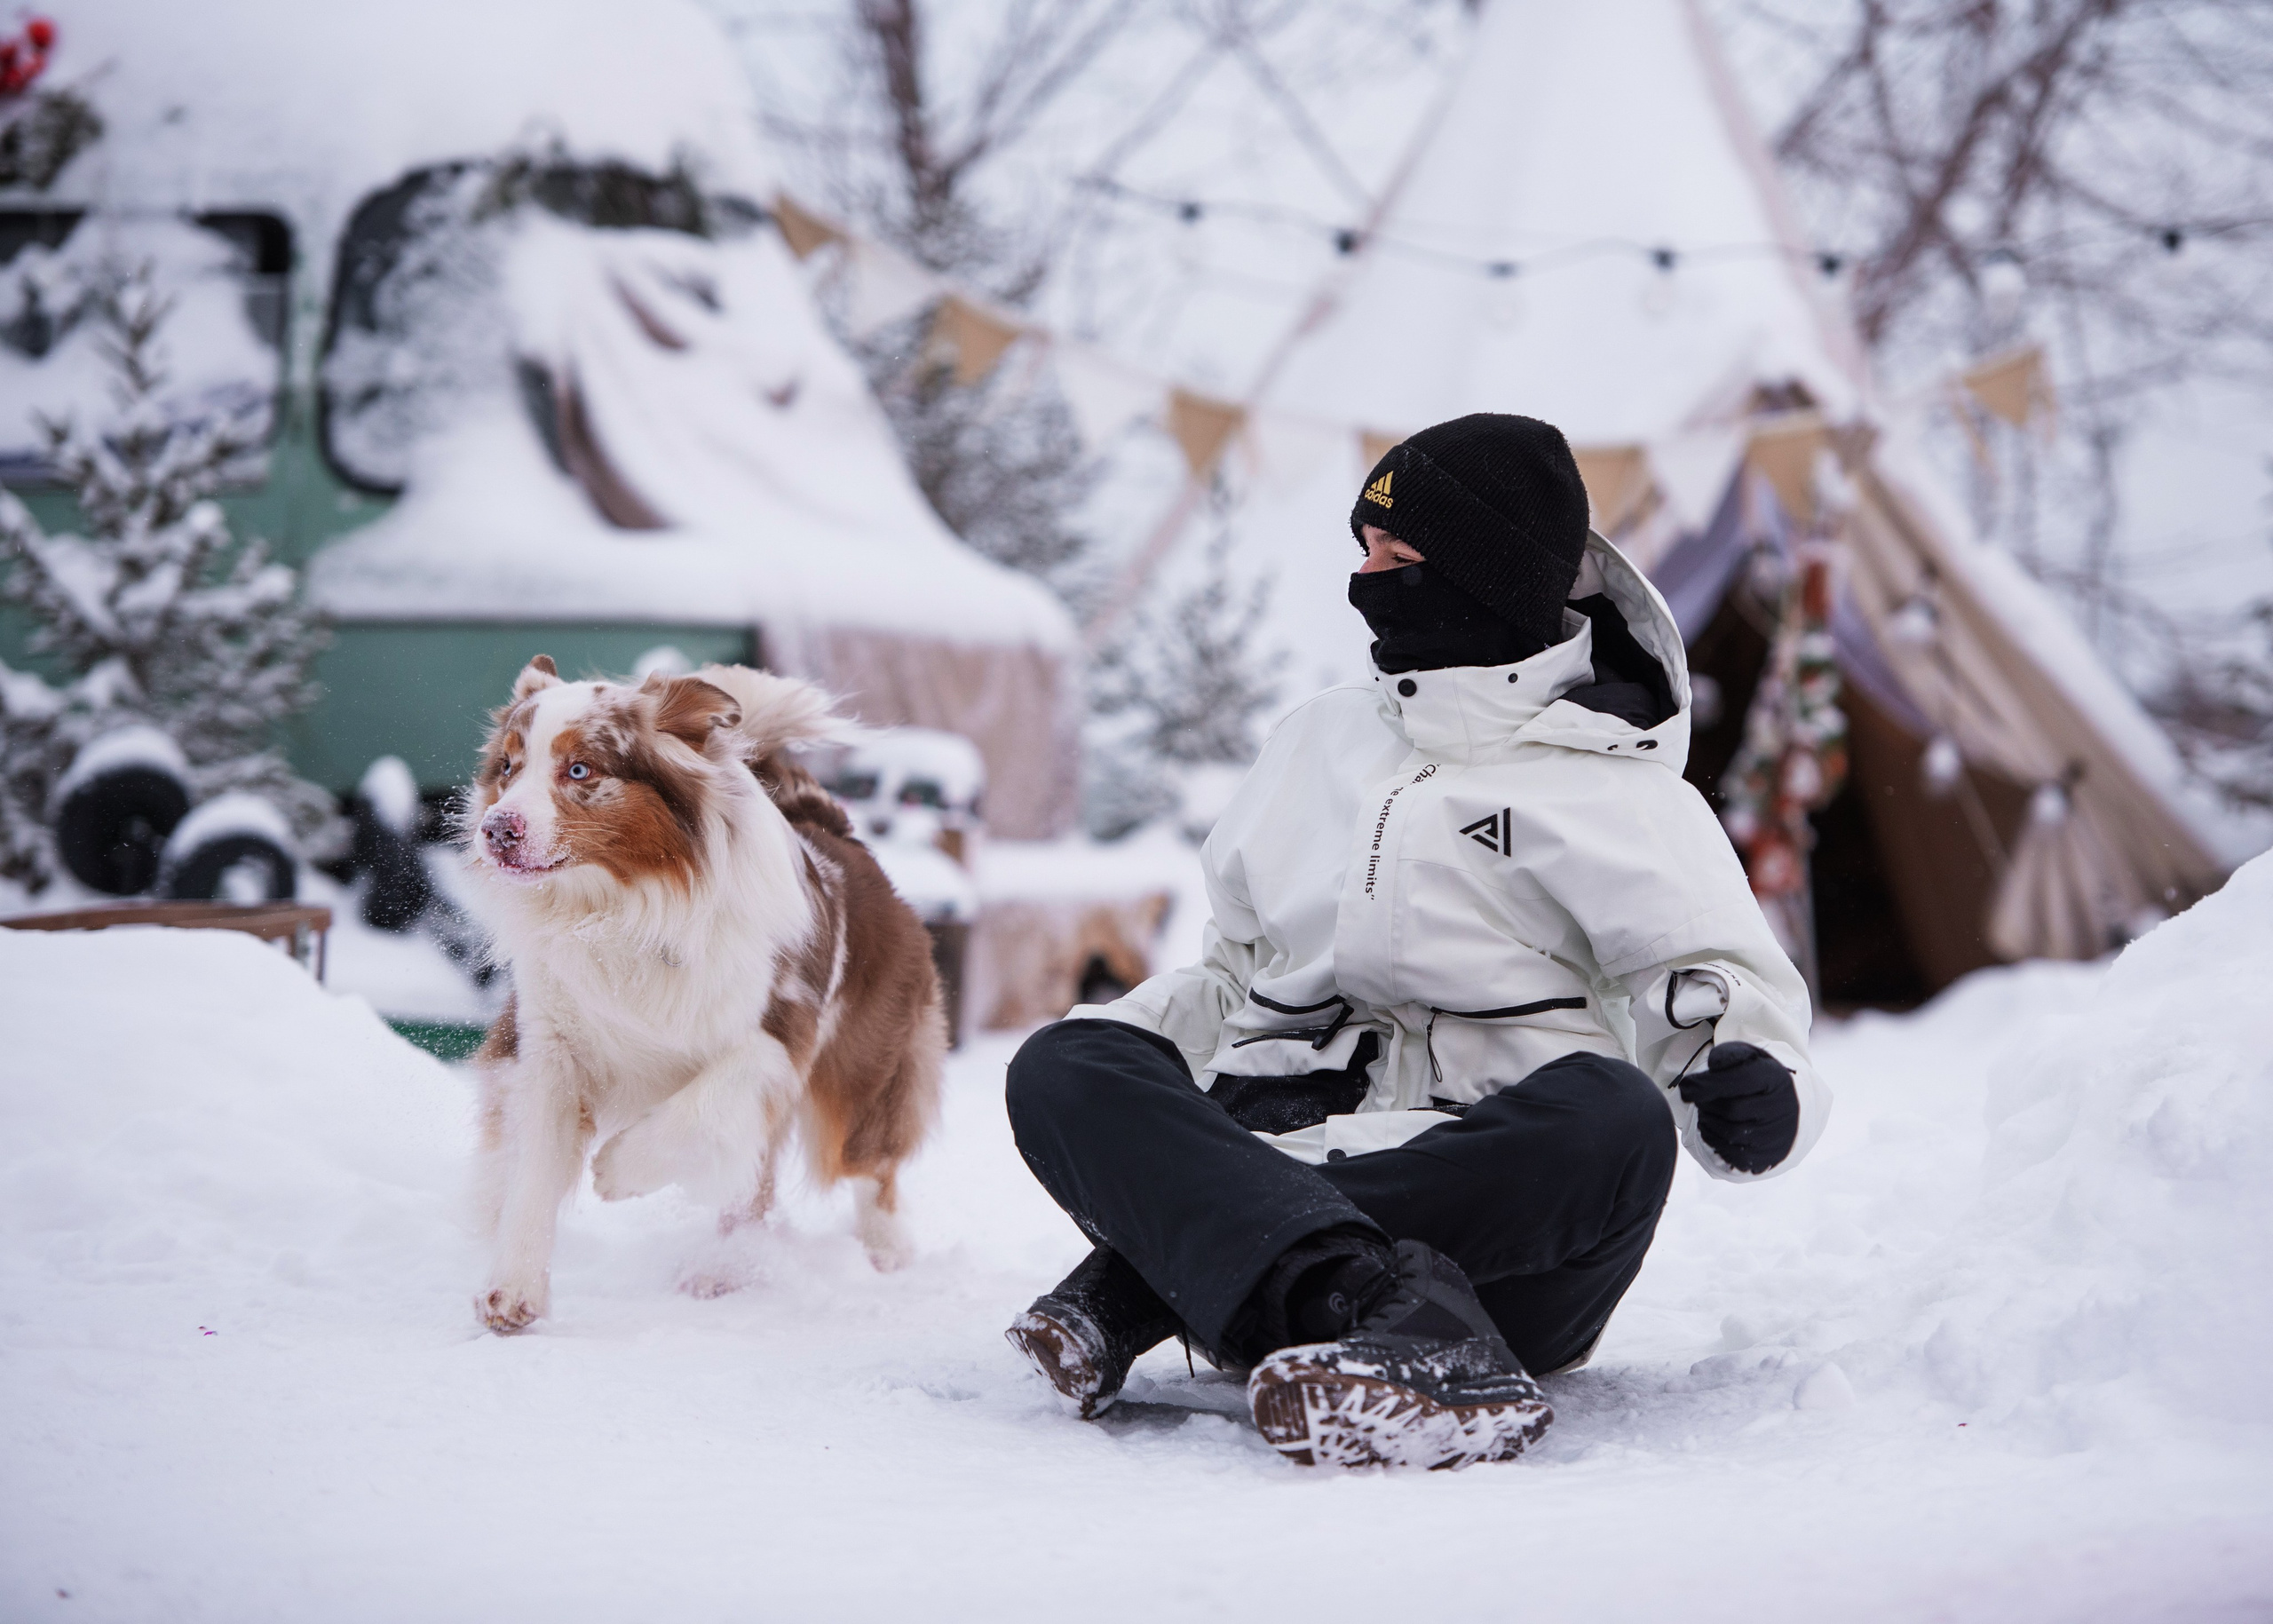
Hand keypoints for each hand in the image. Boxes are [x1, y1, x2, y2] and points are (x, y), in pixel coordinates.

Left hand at [1675, 1042, 1797, 1173]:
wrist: (1786, 1106)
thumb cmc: (1758, 1078)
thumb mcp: (1747, 1057)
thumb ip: (1729, 1056)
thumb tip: (1713, 1065)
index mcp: (1777, 1079)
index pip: (1741, 1081)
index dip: (1708, 1084)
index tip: (1687, 1085)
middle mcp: (1783, 1108)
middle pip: (1733, 1110)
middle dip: (1707, 1104)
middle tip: (1698, 1099)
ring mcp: (1777, 1135)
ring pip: (1732, 1134)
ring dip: (1709, 1121)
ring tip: (1706, 1111)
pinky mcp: (1768, 1156)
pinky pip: (1734, 1154)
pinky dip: (1715, 1140)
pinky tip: (1712, 1127)